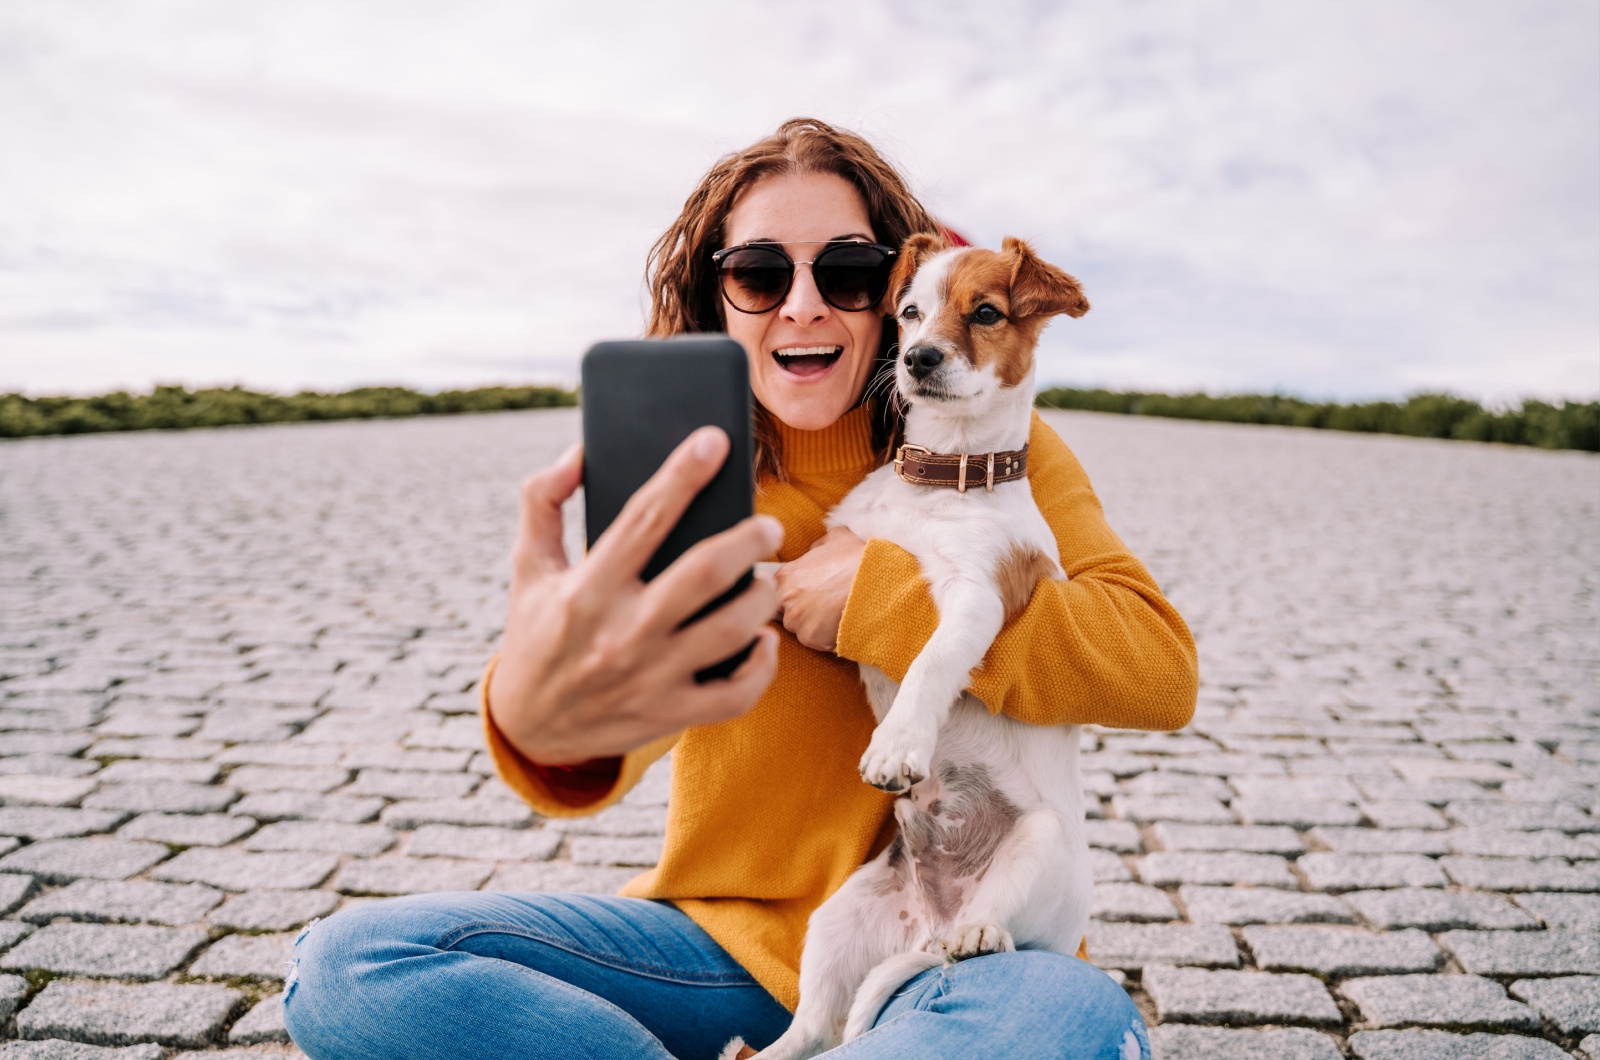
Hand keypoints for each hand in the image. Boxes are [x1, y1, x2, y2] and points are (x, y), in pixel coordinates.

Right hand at [487, 428, 782, 763]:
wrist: (528, 728)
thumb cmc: (535, 633)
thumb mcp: (527, 567)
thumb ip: (542, 502)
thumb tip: (579, 452)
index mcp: (587, 588)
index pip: (643, 517)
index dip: (682, 473)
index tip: (713, 441)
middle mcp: (622, 632)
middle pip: (706, 572)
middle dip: (749, 538)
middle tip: (768, 527)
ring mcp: (650, 677)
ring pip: (733, 628)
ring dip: (763, 596)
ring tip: (766, 580)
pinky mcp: (670, 713)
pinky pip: (737, 693)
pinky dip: (762, 664)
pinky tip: (764, 638)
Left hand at [775, 526, 865, 652]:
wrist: (880, 579)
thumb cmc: (859, 557)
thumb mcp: (836, 538)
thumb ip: (817, 548)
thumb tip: (813, 552)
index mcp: (785, 576)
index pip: (775, 594)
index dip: (795, 596)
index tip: (811, 596)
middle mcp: (784, 598)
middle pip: (786, 614)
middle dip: (804, 613)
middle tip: (827, 606)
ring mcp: (796, 620)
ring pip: (802, 630)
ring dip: (817, 627)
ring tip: (838, 614)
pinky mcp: (812, 637)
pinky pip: (818, 642)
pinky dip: (831, 638)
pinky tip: (845, 624)